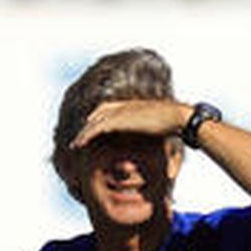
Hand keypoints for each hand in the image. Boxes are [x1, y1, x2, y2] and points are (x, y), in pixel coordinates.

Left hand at [70, 99, 189, 149]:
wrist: (176, 117)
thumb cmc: (175, 125)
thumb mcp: (161, 126)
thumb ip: (153, 132)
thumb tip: (156, 146)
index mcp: (130, 104)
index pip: (106, 107)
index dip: (97, 117)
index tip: (90, 126)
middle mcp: (122, 106)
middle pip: (97, 114)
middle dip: (87, 126)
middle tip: (78, 139)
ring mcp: (119, 111)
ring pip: (94, 122)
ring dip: (83, 134)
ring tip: (74, 146)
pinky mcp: (118, 120)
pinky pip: (96, 128)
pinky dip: (87, 136)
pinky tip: (80, 145)